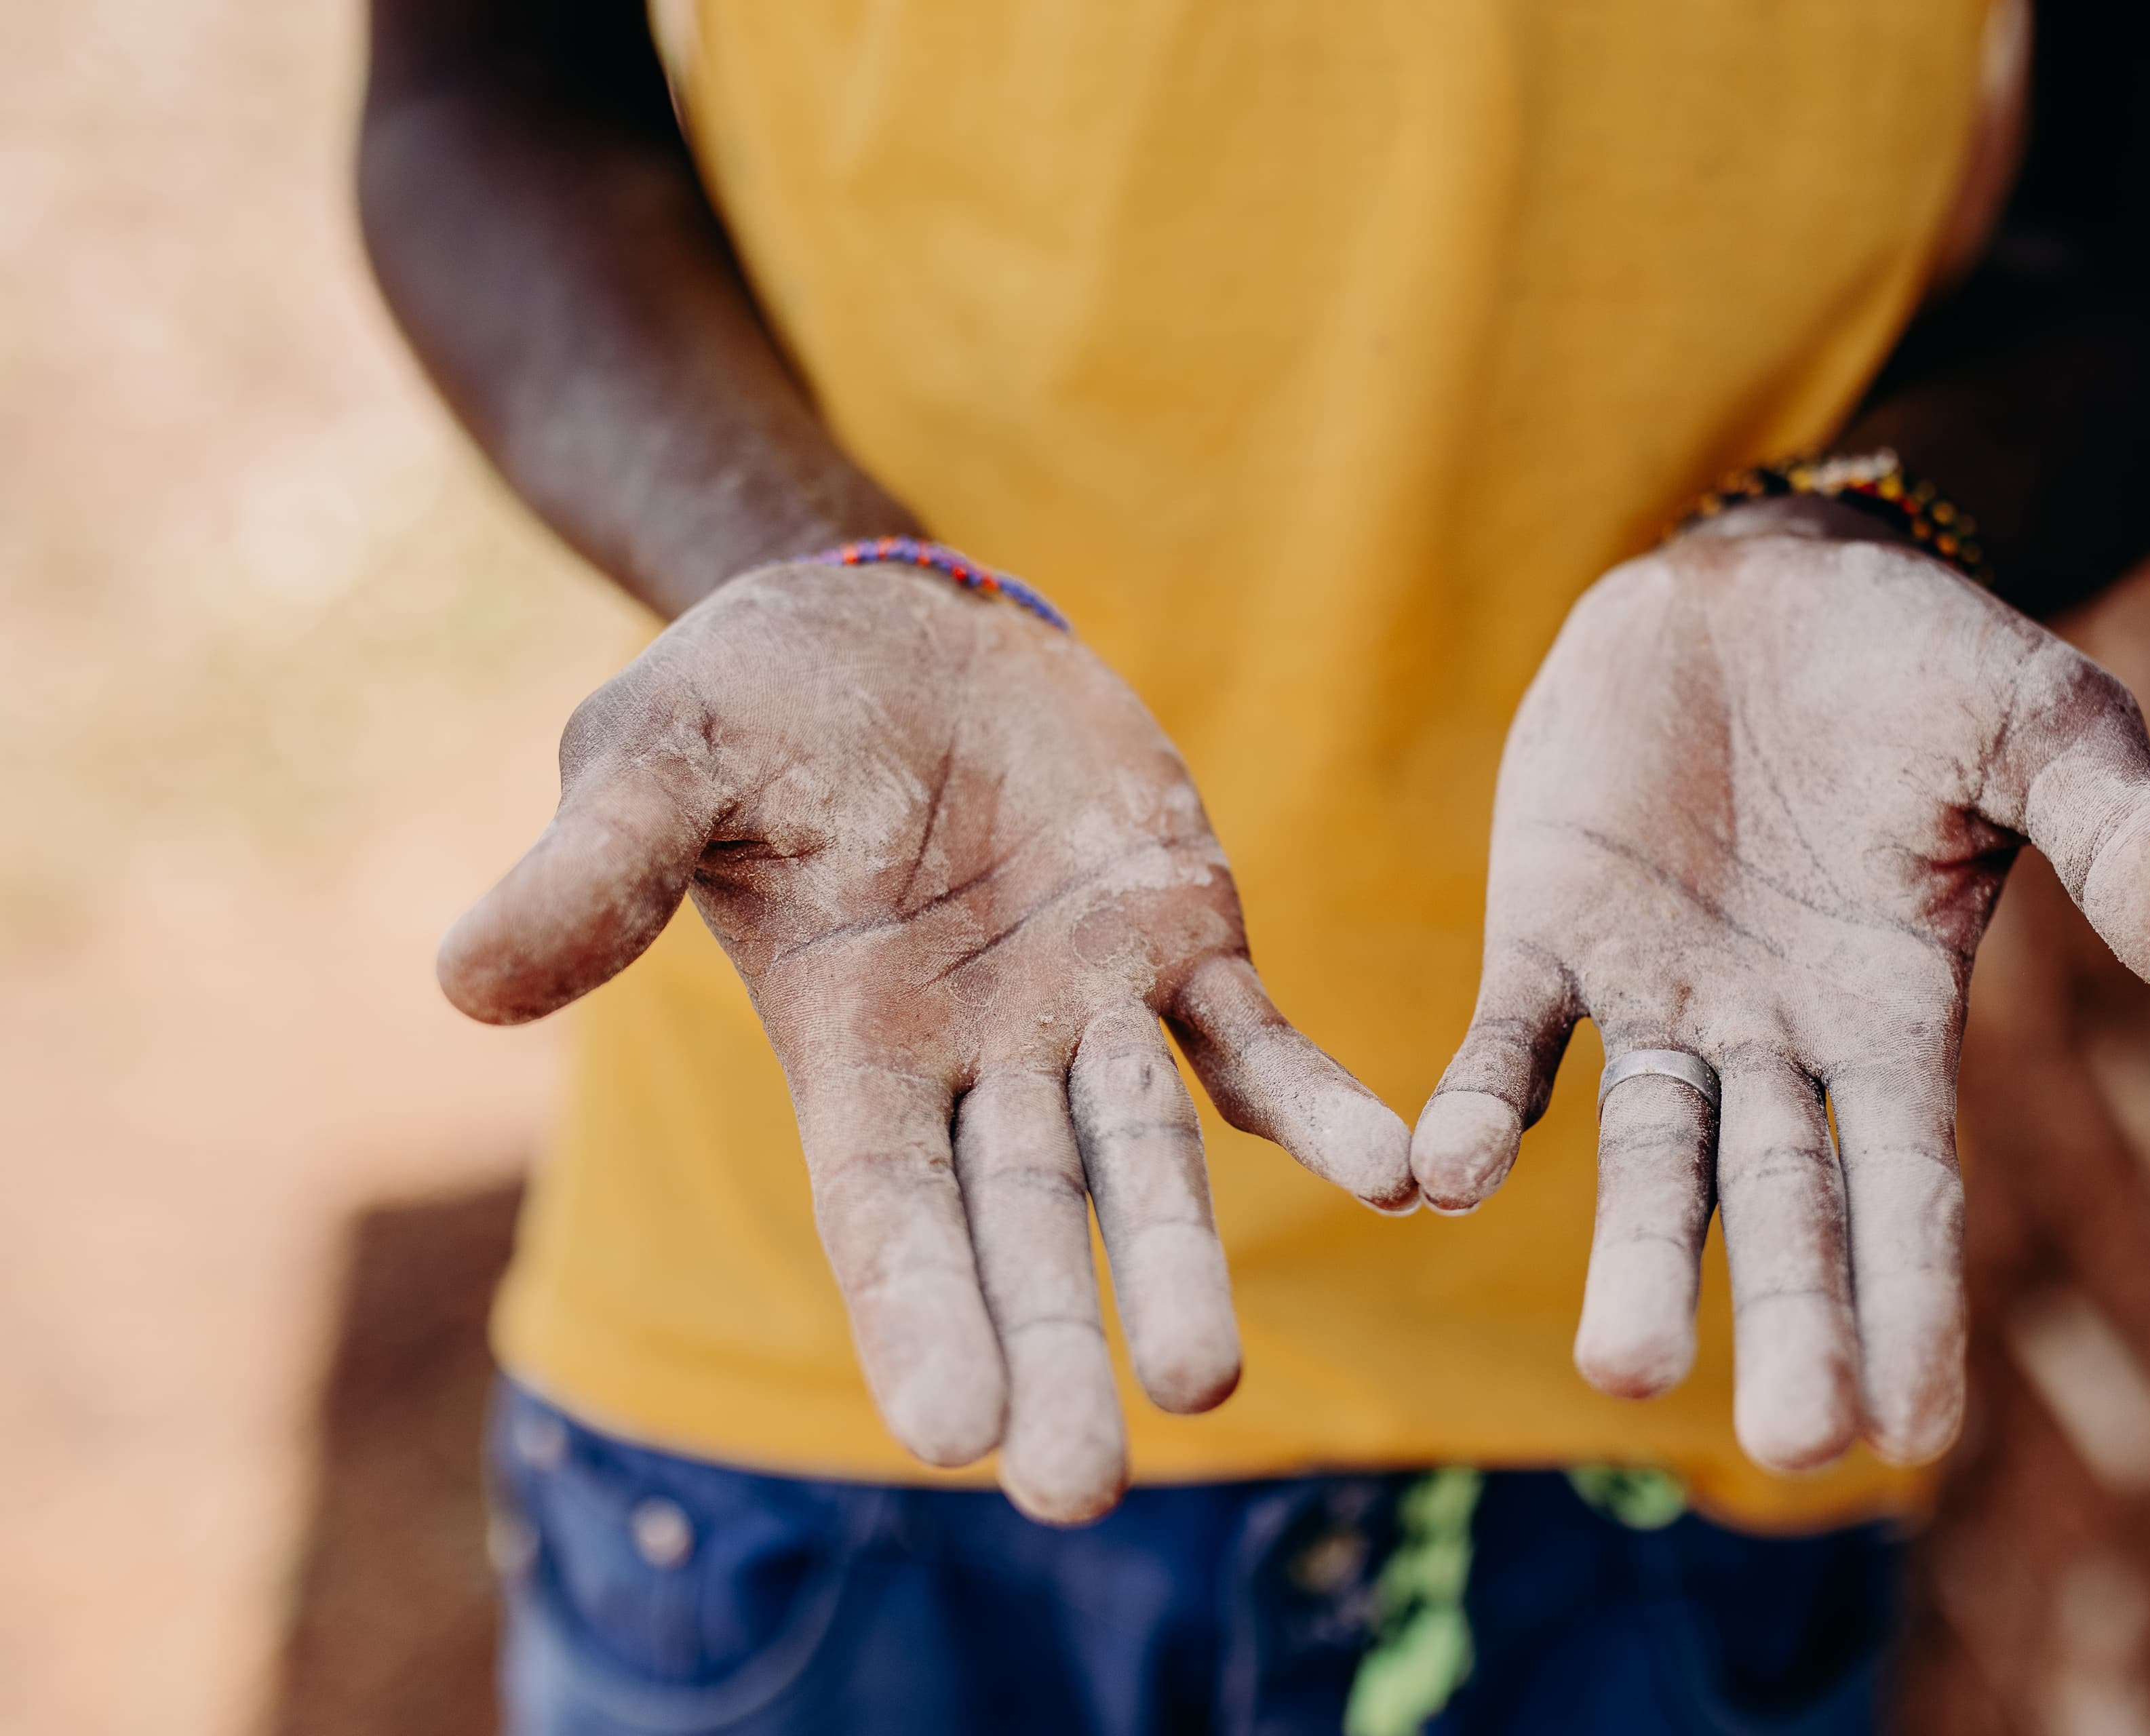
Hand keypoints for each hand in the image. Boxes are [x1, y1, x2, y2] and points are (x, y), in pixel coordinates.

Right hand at [440, 562, 1413, 1521]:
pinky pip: (1259, 1044)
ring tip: (1208, 1383)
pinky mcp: (1180, 938)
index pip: (881, 1215)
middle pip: (1017, 1229)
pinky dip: (1324, 1112)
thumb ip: (594, 872)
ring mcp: (1087, 1011)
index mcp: (847, 1052)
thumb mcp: (654, 758)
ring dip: (1177, 1266)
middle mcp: (974, 1063)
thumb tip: (462, 986)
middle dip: (1051, 1348)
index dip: (916, 1318)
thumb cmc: (751, 701)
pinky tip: (1405, 1173)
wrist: (891, 626)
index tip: (953, 1438)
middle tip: (1087, 1486)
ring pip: (1143, 1163)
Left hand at [1411, 514, 2149, 1470]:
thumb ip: (2127, 840)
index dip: (1912, 1299)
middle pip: (1781, 1198)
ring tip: (1620, 1368)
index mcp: (1897, 1015)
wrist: (1761, 583)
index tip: (1910, 1430)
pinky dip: (1484, 1105)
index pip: (1908, 1184)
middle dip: (1784, 1315)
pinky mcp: (1551, 933)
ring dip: (1633, 1251)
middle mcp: (1774, 1037)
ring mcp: (1657, 997)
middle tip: (1787, 1441)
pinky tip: (1444, 1176)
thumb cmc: (1920, 665)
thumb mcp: (2047, 730)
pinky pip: (1514, 1038)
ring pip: (1644, 1150)